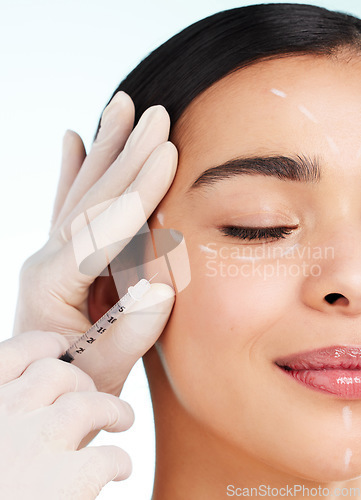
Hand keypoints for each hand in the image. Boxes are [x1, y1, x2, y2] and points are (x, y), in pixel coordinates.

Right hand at [0, 330, 133, 499]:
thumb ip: (3, 421)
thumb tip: (24, 407)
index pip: (16, 352)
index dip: (44, 347)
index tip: (59, 353)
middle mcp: (4, 414)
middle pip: (58, 374)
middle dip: (81, 382)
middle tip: (92, 399)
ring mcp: (36, 443)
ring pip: (89, 403)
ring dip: (113, 409)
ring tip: (123, 419)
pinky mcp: (65, 480)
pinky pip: (107, 456)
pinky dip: (119, 461)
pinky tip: (119, 470)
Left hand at [13, 91, 176, 397]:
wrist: (45, 391)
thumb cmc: (74, 387)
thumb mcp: (101, 374)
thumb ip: (128, 334)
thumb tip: (161, 286)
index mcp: (51, 285)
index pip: (99, 230)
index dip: (136, 194)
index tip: (167, 157)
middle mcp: (47, 260)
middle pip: (92, 198)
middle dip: (127, 156)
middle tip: (156, 115)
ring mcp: (53, 253)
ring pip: (84, 192)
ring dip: (106, 149)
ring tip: (121, 106)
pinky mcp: (64, 255)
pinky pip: (71, 205)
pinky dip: (75, 171)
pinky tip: (73, 138)